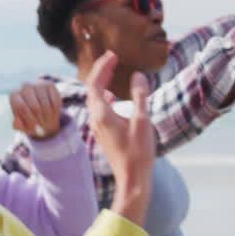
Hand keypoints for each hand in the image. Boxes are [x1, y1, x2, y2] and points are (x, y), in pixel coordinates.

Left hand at [10, 81, 62, 139]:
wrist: (40, 110)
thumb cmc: (29, 119)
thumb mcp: (22, 125)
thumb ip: (17, 125)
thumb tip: (16, 123)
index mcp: (14, 96)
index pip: (22, 107)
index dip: (29, 120)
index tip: (34, 129)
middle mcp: (25, 87)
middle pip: (35, 106)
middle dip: (40, 120)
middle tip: (43, 128)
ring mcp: (38, 84)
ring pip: (46, 105)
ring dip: (48, 117)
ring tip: (47, 122)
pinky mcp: (50, 85)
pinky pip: (55, 101)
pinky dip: (55, 111)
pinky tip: (52, 113)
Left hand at [85, 51, 153, 223]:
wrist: (132, 179)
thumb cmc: (138, 152)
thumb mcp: (142, 121)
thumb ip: (139, 96)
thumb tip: (137, 76)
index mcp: (102, 114)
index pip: (95, 83)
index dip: (103, 67)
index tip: (113, 55)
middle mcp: (96, 119)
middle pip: (92, 89)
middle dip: (101, 71)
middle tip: (111, 58)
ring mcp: (98, 127)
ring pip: (94, 99)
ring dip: (101, 83)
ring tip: (111, 72)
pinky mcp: (103, 133)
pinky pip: (99, 108)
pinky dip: (104, 96)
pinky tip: (113, 97)